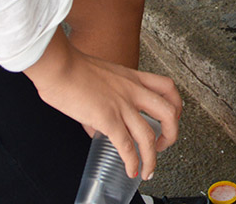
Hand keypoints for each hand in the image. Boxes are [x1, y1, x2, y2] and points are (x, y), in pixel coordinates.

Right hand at [24, 31, 181, 179]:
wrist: (59, 66)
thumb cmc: (73, 68)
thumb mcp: (101, 78)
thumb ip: (105, 101)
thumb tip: (97, 128)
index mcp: (133, 78)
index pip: (168, 87)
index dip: (176, 106)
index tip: (172, 119)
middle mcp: (133, 91)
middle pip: (169, 112)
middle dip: (172, 134)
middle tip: (164, 145)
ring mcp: (122, 105)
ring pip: (149, 136)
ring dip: (152, 158)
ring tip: (148, 170)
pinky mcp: (107, 118)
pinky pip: (126, 145)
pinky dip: (132, 161)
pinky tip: (131, 169)